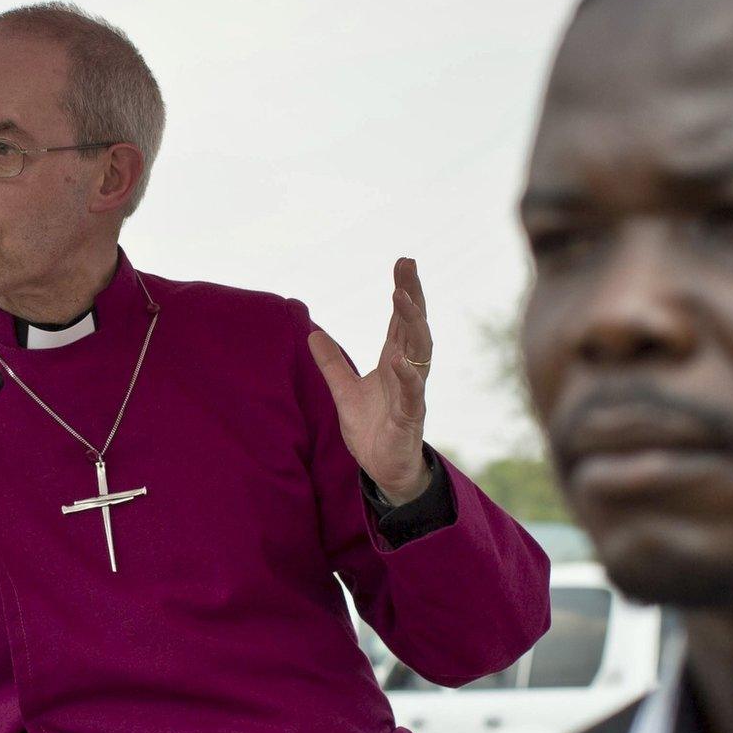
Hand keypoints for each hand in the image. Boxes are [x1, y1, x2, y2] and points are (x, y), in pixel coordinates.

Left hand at [308, 257, 432, 503]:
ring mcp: (412, 394)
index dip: (402, 292)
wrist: (383, 470)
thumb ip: (331, 364)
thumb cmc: (372, 429)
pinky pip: (413, 395)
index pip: (400, 321)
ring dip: (412, 325)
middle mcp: (408, 372)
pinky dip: (408, 377)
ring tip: (402, 298)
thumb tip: (312, 334)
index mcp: (394, 362)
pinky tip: (402, 361)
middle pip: (414, 327)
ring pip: (419, 353)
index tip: (403, 263)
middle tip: (408, 265)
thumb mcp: (343, 391)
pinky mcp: (409, 418)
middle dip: (412, 295)